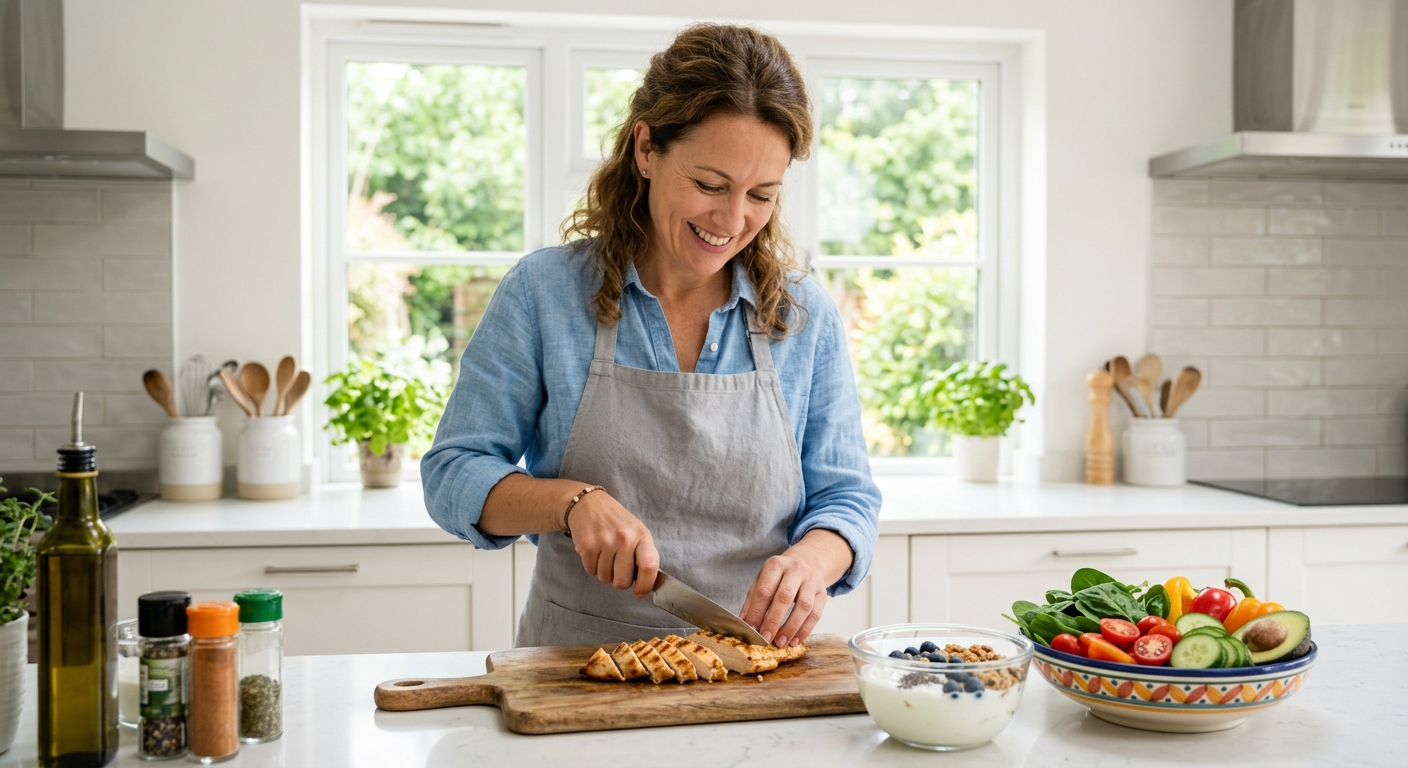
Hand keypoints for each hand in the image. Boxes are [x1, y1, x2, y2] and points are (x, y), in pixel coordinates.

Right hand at [568, 491, 659, 598]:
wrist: (589, 504)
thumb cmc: (616, 522)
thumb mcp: (636, 532)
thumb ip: (643, 555)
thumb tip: (646, 584)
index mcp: (641, 535)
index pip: (649, 566)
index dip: (645, 585)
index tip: (640, 593)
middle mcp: (624, 538)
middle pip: (623, 581)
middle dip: (619, 582)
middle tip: (618, 569)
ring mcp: (605, 541)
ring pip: (605, 578)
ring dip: (605, 572)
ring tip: (605, 554)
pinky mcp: (587, 545)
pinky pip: (591, 572)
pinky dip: (592, 566)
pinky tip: (595, 551)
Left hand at [740, 529, 852, 647]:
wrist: (808, 562)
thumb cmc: (780, 575)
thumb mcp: (763, 579)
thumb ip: (753, 599)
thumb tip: (746, 622)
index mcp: (776, 565)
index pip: (764, 590)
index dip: (757, 611)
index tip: (752, 629)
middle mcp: (795, 570)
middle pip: (784, 597)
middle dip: (773, 620)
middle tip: (766, 638)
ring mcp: (811, 581)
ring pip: (804, 606)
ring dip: (791, 628)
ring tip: (781, 642)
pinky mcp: (823, 593)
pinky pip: (816, 614)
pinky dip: (805, 630)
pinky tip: (795, 640)